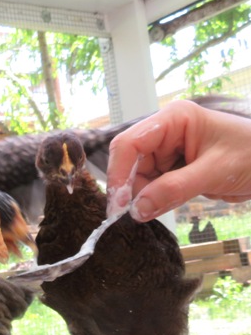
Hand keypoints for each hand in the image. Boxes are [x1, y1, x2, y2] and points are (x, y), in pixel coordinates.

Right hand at [106, 99, 250, 220]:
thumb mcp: (215, 172)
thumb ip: (174, 190)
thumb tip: (137, 210)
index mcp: (174, 120)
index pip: (130, 143)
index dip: (119, 173)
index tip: (118, 204)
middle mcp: (166, 133)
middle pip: (130, 162)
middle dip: (131, 188)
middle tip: (135, 215)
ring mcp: (169, 152)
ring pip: (138, 178)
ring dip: (142, 197)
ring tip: (156, 210)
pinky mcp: (174, 170)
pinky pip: (152, 187)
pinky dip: (153, 200)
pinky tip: (161, 207)